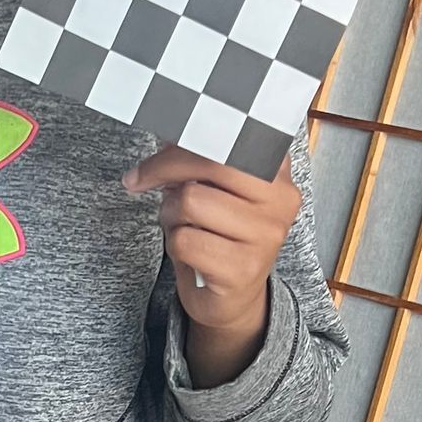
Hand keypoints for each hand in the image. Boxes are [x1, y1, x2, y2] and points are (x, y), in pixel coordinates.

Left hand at [123, 146, 300, 386]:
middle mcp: (281, 200)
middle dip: (165, 167)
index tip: (162, 140)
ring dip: (171, 213)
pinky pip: (185, 240)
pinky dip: (174, 243)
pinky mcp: (244, 270)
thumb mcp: (213, 187)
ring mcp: (266, 236)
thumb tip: (166, 126)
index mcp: (277, 170)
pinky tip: (189, 250)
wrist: (231, 295)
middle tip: (141, 179)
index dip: (190, 135)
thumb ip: (197, 154)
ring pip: (191, 201)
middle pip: (211, 161)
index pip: (233, 133)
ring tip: (181, 224)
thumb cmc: (218, 232)